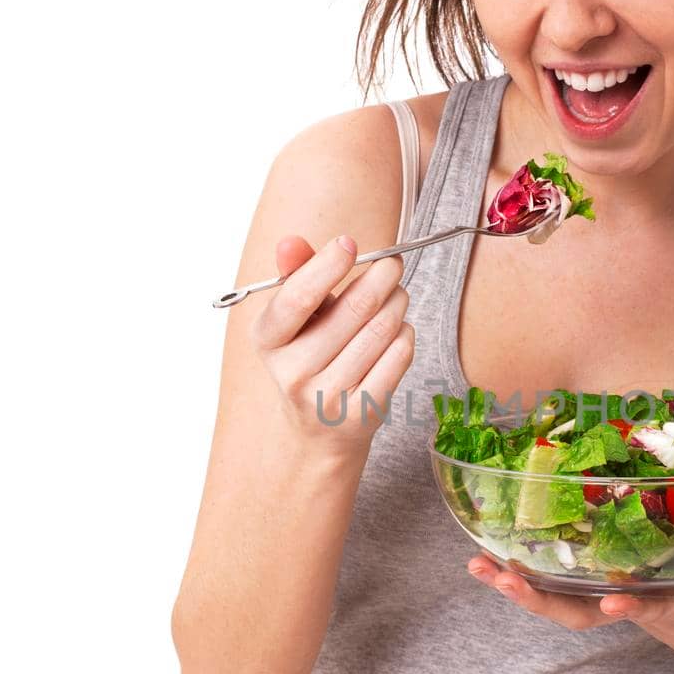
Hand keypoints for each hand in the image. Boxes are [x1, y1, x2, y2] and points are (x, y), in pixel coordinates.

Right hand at [249, 234, 413, 461]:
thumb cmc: (309, 358)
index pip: (298, 297)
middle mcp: (292, 372)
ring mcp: (328, 396)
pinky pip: (399, 354)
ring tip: (397, 295)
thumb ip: (295, 277)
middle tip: (391, 265)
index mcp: (267, 340)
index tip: (349, 243)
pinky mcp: (362, 412)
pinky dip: (405, 333)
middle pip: (355, 308)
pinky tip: (398, 330)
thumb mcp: (294, 320)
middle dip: (382, 276)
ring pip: (383, 328)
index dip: (328, 264)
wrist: (318, 430)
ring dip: (398, 302)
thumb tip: (291, 243)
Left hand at [466, 528, 673, 652]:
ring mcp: (611, 605)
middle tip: (497, 578)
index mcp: (670, 607)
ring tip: (474, 566)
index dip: (630, 607)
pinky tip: (486, 557)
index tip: (612, 601)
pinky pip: (553, 591)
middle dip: (537, 599)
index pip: (648, 609)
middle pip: (578, 615)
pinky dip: (519, 578)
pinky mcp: (599, 596)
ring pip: (555, 605)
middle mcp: (631, 607)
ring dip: (514, 587)